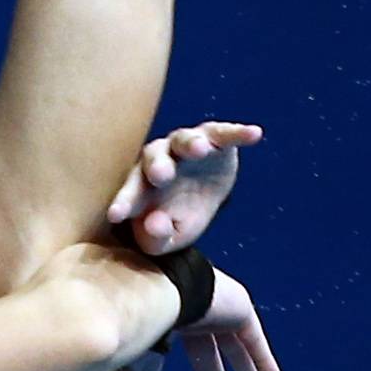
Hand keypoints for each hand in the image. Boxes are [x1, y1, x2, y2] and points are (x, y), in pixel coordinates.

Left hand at [106, 120, 262, 254]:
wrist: (201, 195)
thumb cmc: (174, 217)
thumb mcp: (167, 238)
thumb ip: (156, 237)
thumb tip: (155, 224)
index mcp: (141, 187)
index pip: (129, 194)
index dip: (123, 202)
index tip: (116, 215)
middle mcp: (159, 160)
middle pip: (153, 157)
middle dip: (158, 165)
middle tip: (162, 175)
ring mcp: (185, 148)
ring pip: (183, 140)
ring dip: (192, 143)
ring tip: (201, 149)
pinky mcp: (214, 139)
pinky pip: (224, 133)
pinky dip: (237, 133)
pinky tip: (253, 134)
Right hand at [122, 266, 281, 370]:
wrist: (167, 286)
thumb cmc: (146, 313)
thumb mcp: (145, 347)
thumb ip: (146, 370)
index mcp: (173, 318)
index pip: (191, 353)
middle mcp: (197, 312)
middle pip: (214, 351)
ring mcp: (220, 309)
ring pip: (236, 345)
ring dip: (247, 370)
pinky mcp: (240, 309)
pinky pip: (254, 338)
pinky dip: (262, 357)